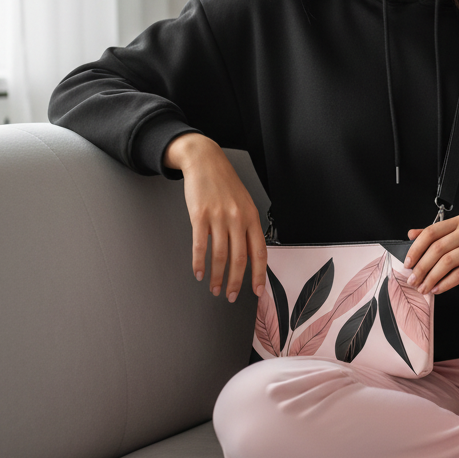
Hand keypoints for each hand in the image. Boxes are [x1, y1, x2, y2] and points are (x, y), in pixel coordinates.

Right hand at [164, 133, 266, 302]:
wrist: (205, 161)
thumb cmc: (225, 184)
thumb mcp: (244, 203)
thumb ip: (247, 228)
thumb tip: (249, 256)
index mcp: (252, 217)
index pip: (260, 252)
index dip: (259, 275)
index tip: (257, 291)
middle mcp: (238, 218)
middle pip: (239, 259)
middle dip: (236, 283)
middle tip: (231, 296)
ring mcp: (219, 217)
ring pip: (220, 256)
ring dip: (217, 277)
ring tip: (215, 288)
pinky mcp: (199, 216)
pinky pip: (200, 246)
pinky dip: (199, 263)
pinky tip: (199, 273)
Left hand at [403, 215, 458, 295]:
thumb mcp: (456, 242)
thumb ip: (435, 237)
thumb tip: (411, 234)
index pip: (431, 232)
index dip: (416, 248)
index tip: (407, 263)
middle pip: (437, 248)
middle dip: (421, 267)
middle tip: (413, 280)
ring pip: (447, 261)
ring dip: (431, 277)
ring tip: (423, 288)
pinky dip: (446, 283)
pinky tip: (438, 289)